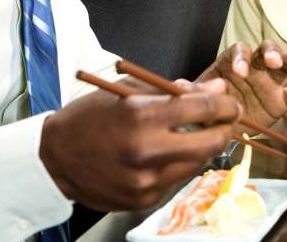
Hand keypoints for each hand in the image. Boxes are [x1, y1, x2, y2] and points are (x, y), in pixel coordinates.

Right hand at [39, 77, 239, 210]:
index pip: (204, 108)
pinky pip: (176, 179)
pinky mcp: (143, 199)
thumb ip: (175, 90)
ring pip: (198, 163)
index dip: (226, 103)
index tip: (231, 102)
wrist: (54, 158)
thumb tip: (216, 87)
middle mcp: (146, 150)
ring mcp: (146, 180)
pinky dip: (179, 164)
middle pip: (212, 141)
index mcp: (142, 115)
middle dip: (225, 128)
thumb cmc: (91, 116)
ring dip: (204, 147)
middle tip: (226, 120)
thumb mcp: (129, 90)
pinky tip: (168, 154)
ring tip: (196, 134)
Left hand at [198, 39, 286, 130]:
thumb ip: (190, 91)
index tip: (240, 72)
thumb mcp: (197, 98)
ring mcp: (271, 81)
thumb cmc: (209, 104)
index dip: (241, 58)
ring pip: (286, 65)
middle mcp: (255, 66)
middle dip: (272, 53)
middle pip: (267, 51)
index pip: (240, 51)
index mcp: (233, 61)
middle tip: (273, 62)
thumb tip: (180, 86)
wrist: (220, 124)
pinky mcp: (282, 99)